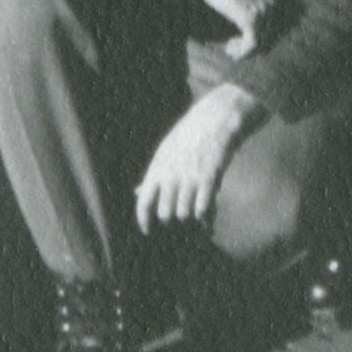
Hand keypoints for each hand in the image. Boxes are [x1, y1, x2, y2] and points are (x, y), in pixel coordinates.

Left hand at [134, 82, 264, 231]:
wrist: (214, 120)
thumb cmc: (188, 137)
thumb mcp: (164, 153)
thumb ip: (152, 175)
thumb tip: (137, 192)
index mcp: (157, 168)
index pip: (143, 202)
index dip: (143, 220)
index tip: (148, 230)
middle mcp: (171, 174)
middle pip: (165, 213)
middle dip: (171, 219)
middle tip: (178, 216)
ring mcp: (190, 177)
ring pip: (184, 214)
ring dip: (189, 217)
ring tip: (194, 213)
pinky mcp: (209, 178)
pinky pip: (203, 208)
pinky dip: (204, 215)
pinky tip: (206, 214)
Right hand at [184, 0, 279, 53]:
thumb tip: (248, 19)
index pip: (277, 22)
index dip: (261, 34)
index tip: (243, 36)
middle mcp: (275, 2)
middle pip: (271, 33)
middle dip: (253, 42)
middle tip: (235, 45)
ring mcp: (265, 11)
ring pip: (262, 41)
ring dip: (245, 48)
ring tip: (230, 48)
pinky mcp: (251, 20)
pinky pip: (252, 44)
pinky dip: (241, 52)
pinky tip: (230, 51)